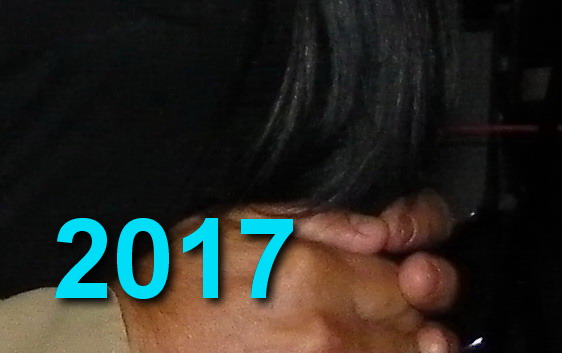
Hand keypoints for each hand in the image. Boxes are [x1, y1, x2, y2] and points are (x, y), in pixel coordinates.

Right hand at [115, 200, 457, 352]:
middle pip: (416, 326)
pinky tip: (340, 348)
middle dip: (407, 311)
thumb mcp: (243, 220)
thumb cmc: (184, 280)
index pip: (409, 277)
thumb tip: (386, 232)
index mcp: (313, 273)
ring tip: (362, 333)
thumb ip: (324, 222)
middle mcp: (329, 333)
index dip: (413, 268)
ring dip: (397, 347)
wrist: (144, 342)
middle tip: (379, 301)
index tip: (410, 267)